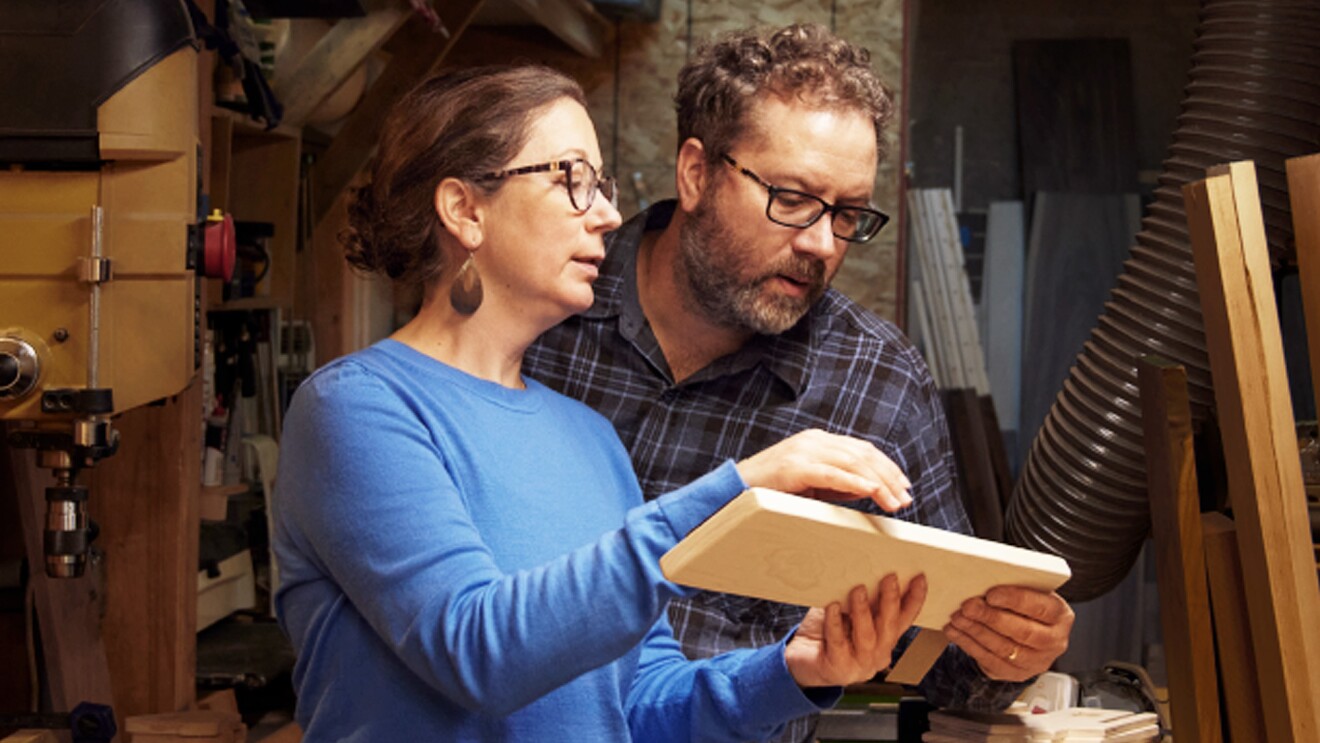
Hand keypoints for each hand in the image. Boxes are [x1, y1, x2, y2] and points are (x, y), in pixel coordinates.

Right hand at [735, 429, 912, 511]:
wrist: (733, 491)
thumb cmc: (771, 491)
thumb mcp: (812, 486)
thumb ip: (839, 484)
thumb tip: (870, 488)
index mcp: (819, 441)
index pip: (862, 450)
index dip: (887, 467)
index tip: (905, 487)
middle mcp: (814, 440)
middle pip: (863, 454)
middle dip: (889, 476)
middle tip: (906, 498)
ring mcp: (804, 450)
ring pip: (852, 462)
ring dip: (878, 482)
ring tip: (894, 501)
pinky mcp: (794, 466)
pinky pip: (831, 473)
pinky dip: (854, 482)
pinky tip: (871, 491)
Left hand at [785, 574, 926, 686]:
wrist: (800, 661)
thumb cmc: (827, 633)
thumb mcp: (848, 612)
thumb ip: (863, 600)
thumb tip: (870, 570)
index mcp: (885, 639)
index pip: (904, 619)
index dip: (914, 600)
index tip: (919, 577)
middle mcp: (877, 654)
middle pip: (889, 627)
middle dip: (891, 601)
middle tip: (890, 578)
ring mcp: (859, 665)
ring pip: (866, 636)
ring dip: (863, 611)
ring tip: (858, 590)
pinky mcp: (838, 668)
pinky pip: (838, 643)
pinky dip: (835, 624)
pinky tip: (832, 607)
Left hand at [942, 586, 1073, 681]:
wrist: (1029, 634)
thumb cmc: (1026, 607)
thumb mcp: (1029, 592)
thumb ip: (1014, 586)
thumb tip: (984, 579)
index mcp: (1060, 615)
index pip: (1040, 607)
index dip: (1015, 600)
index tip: (990, 594)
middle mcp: (1054, 641)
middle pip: (1022, 631)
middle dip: (991, 618)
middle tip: (968, 606)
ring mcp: (1037, 661)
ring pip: (1004, 648)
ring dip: (976, 631)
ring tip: (957, 617)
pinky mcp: (1017, 673)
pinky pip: (990, 660)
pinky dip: (969, 645)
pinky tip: (955, 632)